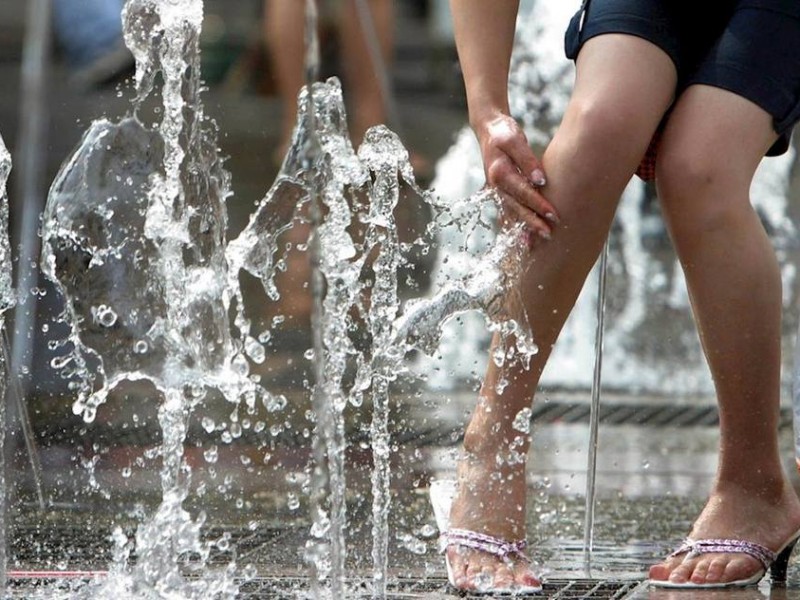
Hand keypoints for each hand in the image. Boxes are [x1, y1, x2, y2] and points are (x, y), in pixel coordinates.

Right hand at [475, 113, 558, 239]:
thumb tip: (541, 181)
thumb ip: (527, 160)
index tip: (553, 215)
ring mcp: (496, 191)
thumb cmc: (504, 133)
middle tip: (549, 234)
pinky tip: (525, 235)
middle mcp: (495, 185)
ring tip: (537, 241)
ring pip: (511, 213)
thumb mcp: (514, 140)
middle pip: (516, 208)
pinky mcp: (500, 192)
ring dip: (524, 228)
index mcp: (499, 173)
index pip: (522, 193)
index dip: (538, 205)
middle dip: (532, 223)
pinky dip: (516, 224)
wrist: (488, 129)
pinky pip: (509, 211)